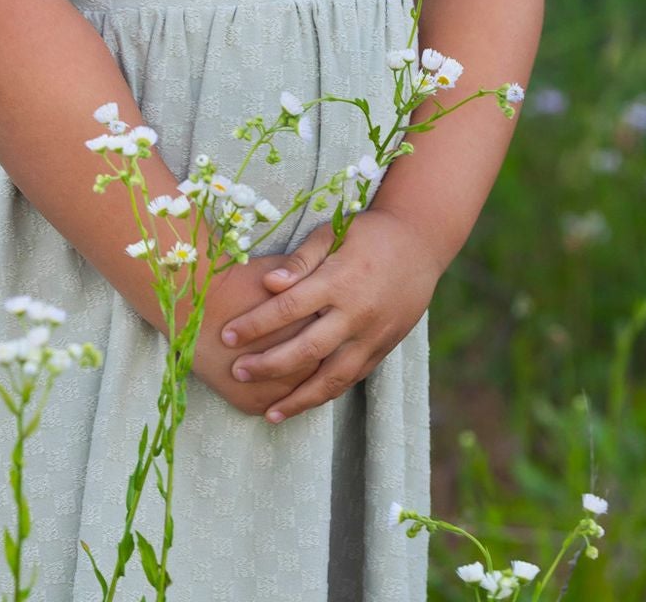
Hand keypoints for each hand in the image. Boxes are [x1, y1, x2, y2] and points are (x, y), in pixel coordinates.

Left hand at [216, 208, 440, 423]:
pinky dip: (326, 395)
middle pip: (306, 349)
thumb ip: (301, 259)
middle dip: (269, 365)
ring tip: (269, 413)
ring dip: (299, 399)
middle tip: (237, 373)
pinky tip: (303, 405)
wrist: (420, 244)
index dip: (255, 325)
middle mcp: (356, 314)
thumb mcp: (334, 232)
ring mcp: (372, 336)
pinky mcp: (383, 349)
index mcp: (339, 280)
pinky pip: (351, 379)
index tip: (225, 336)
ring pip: (332, 377)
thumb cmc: (368, 233)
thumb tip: (269, 283)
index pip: (288, 308)